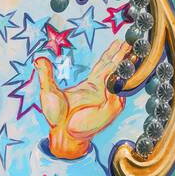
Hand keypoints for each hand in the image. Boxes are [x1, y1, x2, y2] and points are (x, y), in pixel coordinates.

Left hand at [35, 39, 131, 159]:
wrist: (63, 134)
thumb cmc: (57, 116)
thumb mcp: (49, 92)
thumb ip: (46, 75)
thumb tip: (38, 59)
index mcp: (91, 84)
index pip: (104, 64)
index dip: (112, 52)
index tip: (120, 40)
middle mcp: (102, 90)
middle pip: (115, 68)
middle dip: (123, 55)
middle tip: (133, 40)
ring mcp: (107, 99)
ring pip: (120, 80)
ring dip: (127, 68)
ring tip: (136, 54)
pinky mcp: (108, 110)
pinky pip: (118, 96)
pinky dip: (122, 86)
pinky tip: (127, 76)